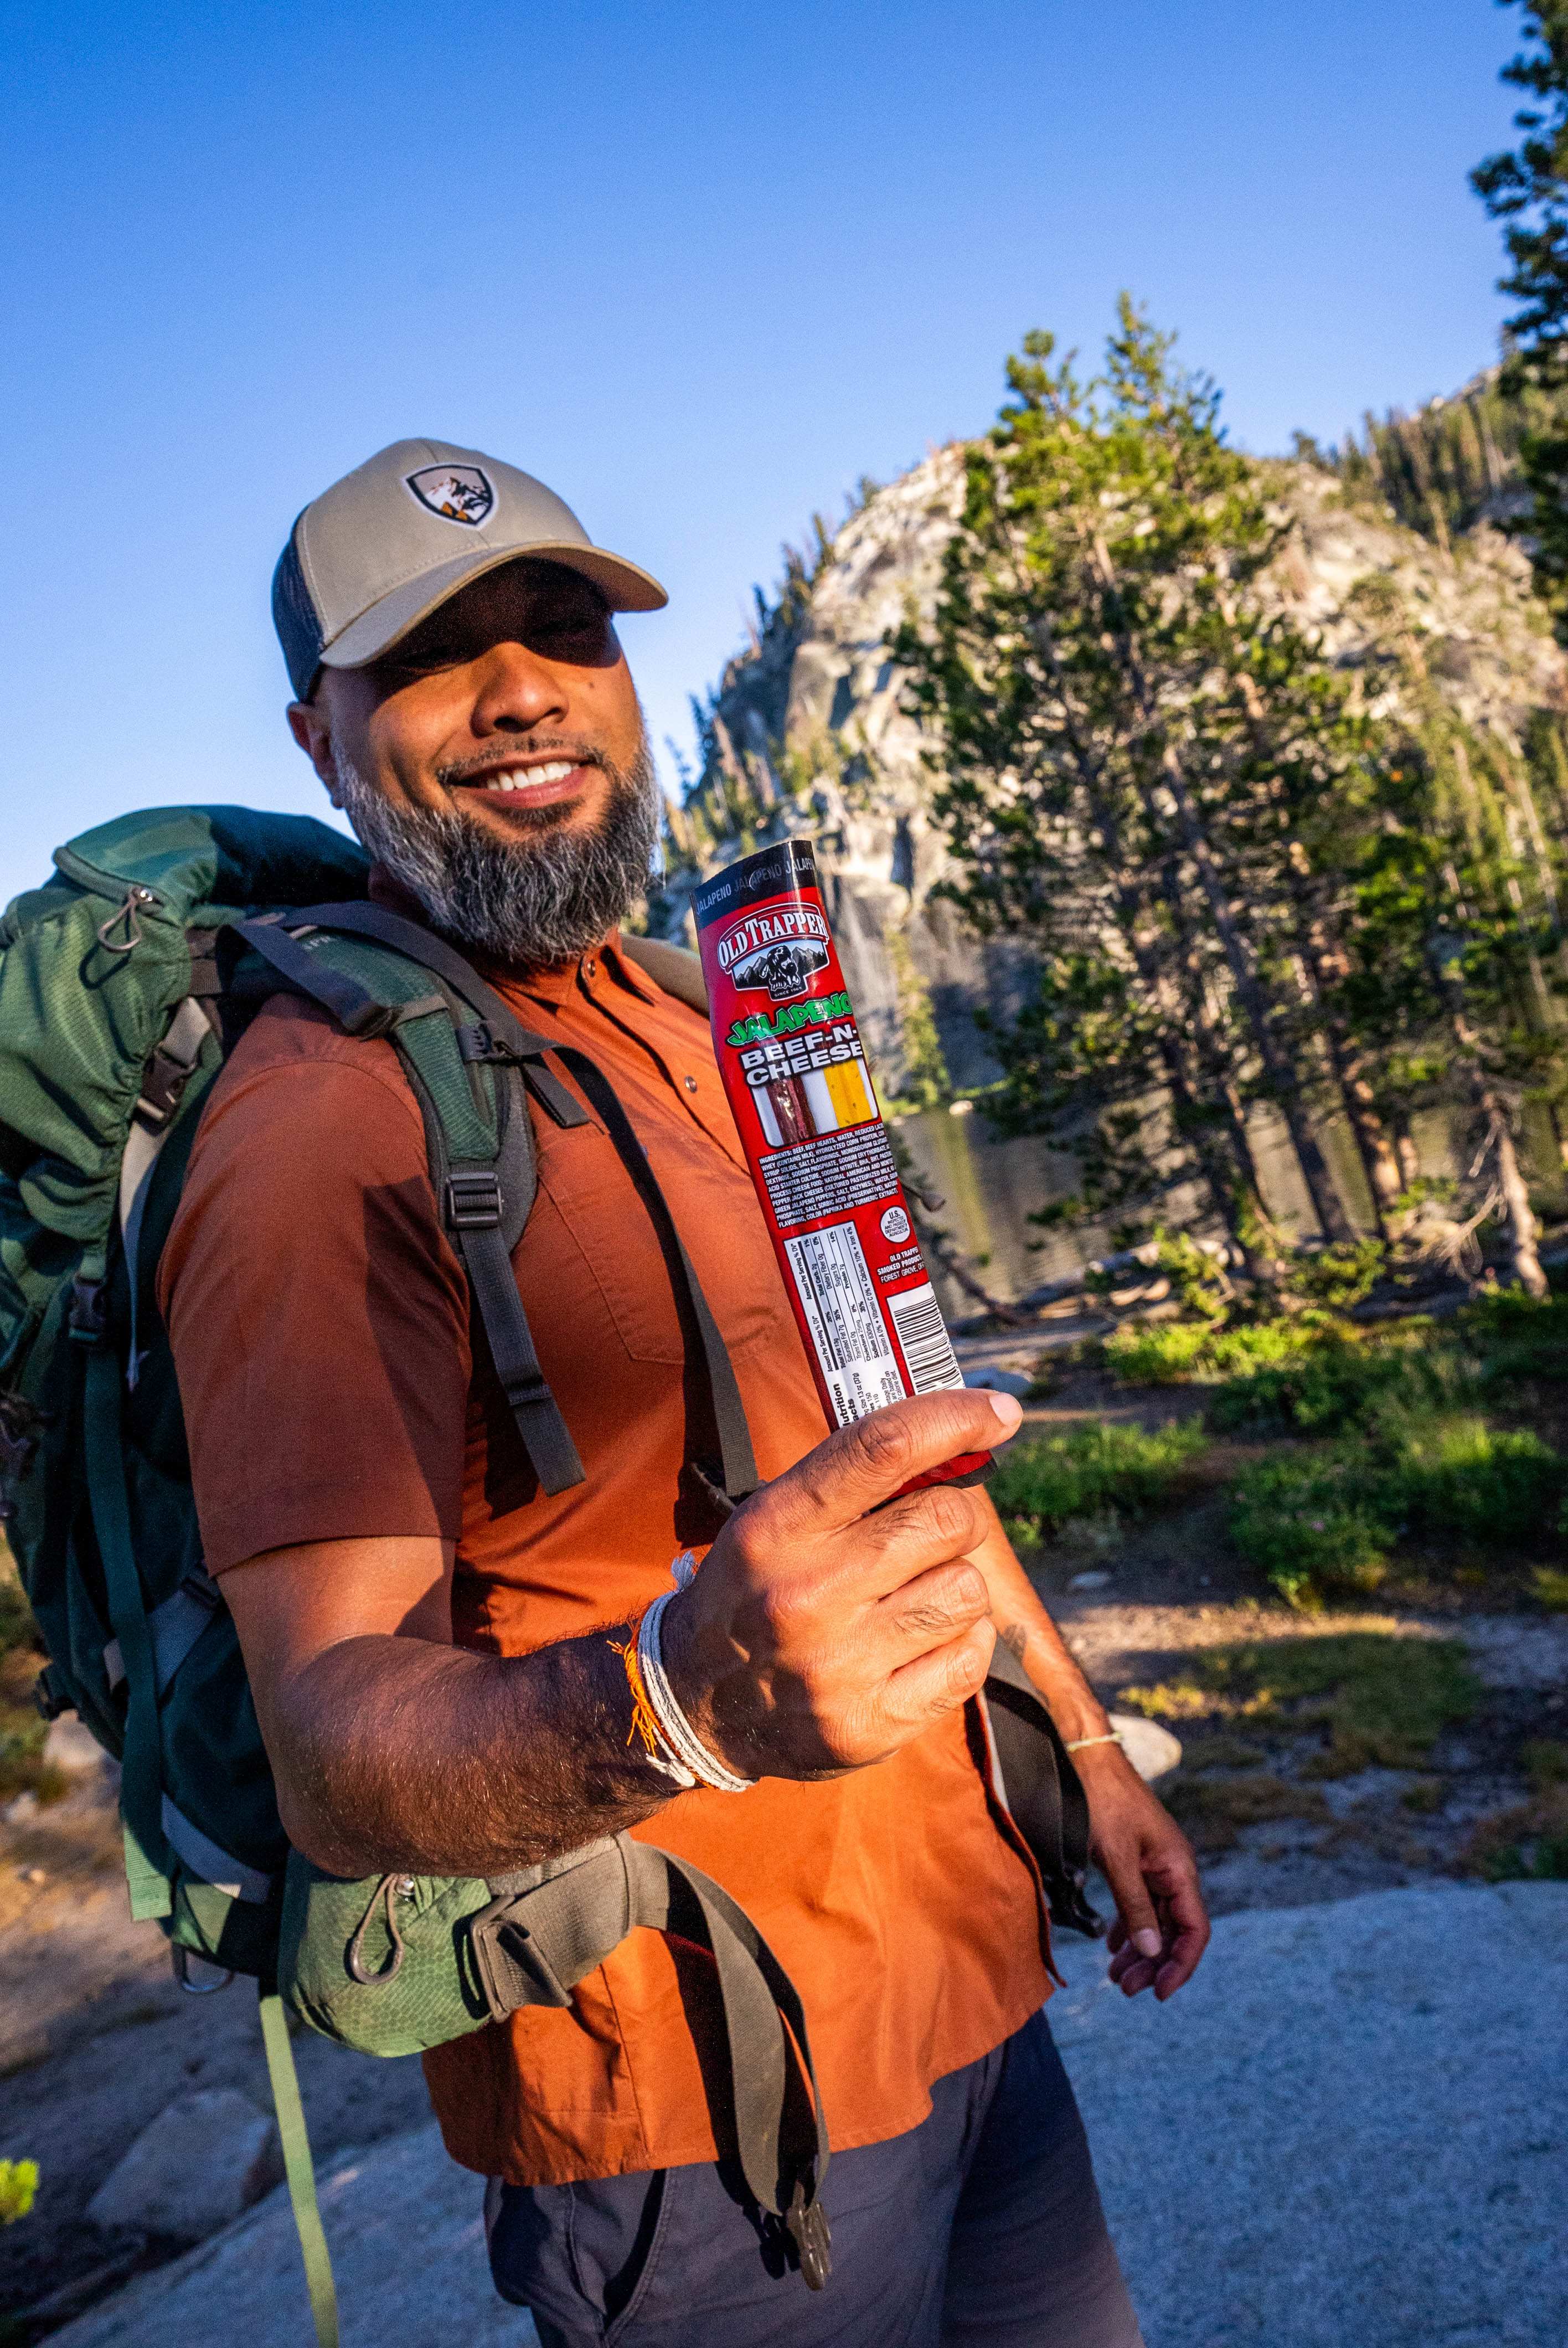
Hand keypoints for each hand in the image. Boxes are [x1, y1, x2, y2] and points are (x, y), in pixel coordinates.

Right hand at [662, 1389, 1022, 1780]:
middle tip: (928, 1535)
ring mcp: (838, 1666)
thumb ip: (853, 1481)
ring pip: (967, 1590)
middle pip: (946, 1519)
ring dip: (955, 1585)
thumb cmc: (759, 1587)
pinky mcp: (868, 1725)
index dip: (955, 1418)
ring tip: (912, 1596)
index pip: (882, 1448)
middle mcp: (804, 1594)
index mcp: (776, 1528)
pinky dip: (960, 1645)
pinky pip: (969, 1660)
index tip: (1000, 1411)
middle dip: (954, 1519)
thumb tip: (962, 1437)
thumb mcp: (775, 1519)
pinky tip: (920, 1644)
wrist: (697, 1701)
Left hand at [1074, 1743, 1208, 1999]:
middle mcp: (1173, 1869)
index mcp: (1179, 1868)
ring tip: (1114, 1977)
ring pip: (1155, 1919)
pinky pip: (1140, 1902)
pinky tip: (1112, 1946)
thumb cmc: (1102, 1801)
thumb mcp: (1116, 1857)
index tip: (1159, 1993)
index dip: (1181, 1965)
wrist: (1085, 1757)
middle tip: (1125, 1989)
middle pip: (1174, 1929)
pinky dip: (1128, 1926)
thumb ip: (1134, 1906)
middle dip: (1154, 1964)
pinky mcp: (1136, 1859)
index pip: (1195, 1929)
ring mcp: (1155, 1864)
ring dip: (1139, 1949)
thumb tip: (1153, 1952)